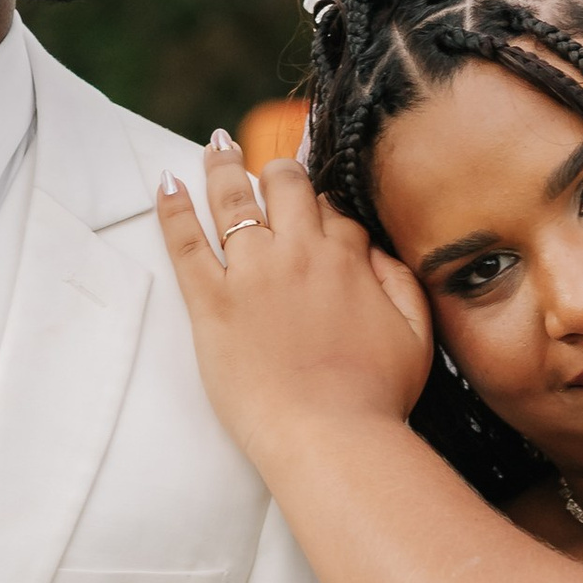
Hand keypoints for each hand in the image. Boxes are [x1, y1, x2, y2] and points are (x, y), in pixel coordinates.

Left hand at [157, 141, 430, 472]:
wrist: (330, 437)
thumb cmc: (375, 398)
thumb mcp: (416, 336)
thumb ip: (401, 283)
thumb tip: (377, 252)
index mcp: (349, 260)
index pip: (333, 211)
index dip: (324, 209)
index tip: (316, 213)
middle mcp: (299, 253)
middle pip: (285, 186)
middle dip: (278, 171)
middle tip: (268, 166)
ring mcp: (252, 274)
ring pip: (233, 198)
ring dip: (223, 165)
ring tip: (217, 145)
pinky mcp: (212, 302)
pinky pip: (185, 241)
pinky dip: (173, 207)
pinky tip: (166, 182)